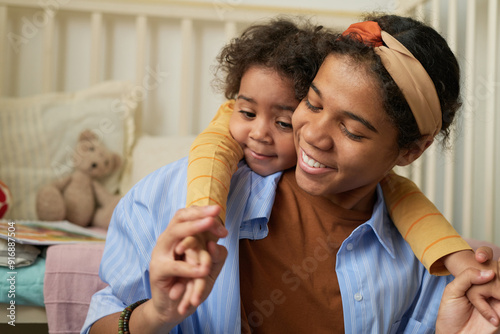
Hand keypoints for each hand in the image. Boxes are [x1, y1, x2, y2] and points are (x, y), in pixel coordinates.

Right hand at [148, 206, 227, 325]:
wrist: (172, 308)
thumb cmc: (192, 284)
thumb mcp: (209, 269)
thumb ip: (216, 256)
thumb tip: (216, 244)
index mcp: (179, 236)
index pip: (189, 215)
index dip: (203, 212)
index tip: (219, 212)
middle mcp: (167, 240)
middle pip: (180, 219)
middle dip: (199, 216)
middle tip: (214, 216)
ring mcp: (160, 253)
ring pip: (175, 235)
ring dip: (193, 232)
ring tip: (209, 237)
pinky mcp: (157, 271)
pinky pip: (174, 266)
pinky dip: (189, 268)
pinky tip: (202, 270)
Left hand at [437, 263, 499, 333]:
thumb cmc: (450, 314)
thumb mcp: (452, 291)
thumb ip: (468, 276)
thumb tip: (490, 272)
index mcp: (474, 279)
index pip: (486, 260)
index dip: (485, 253)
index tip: (480, 257)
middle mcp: (488, 287)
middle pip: (498, 270)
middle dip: (496, 269)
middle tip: (488, 273)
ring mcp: (497, 299)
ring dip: (497, 285)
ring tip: (482, 295)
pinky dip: (499, 297)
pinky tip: (493, 308)